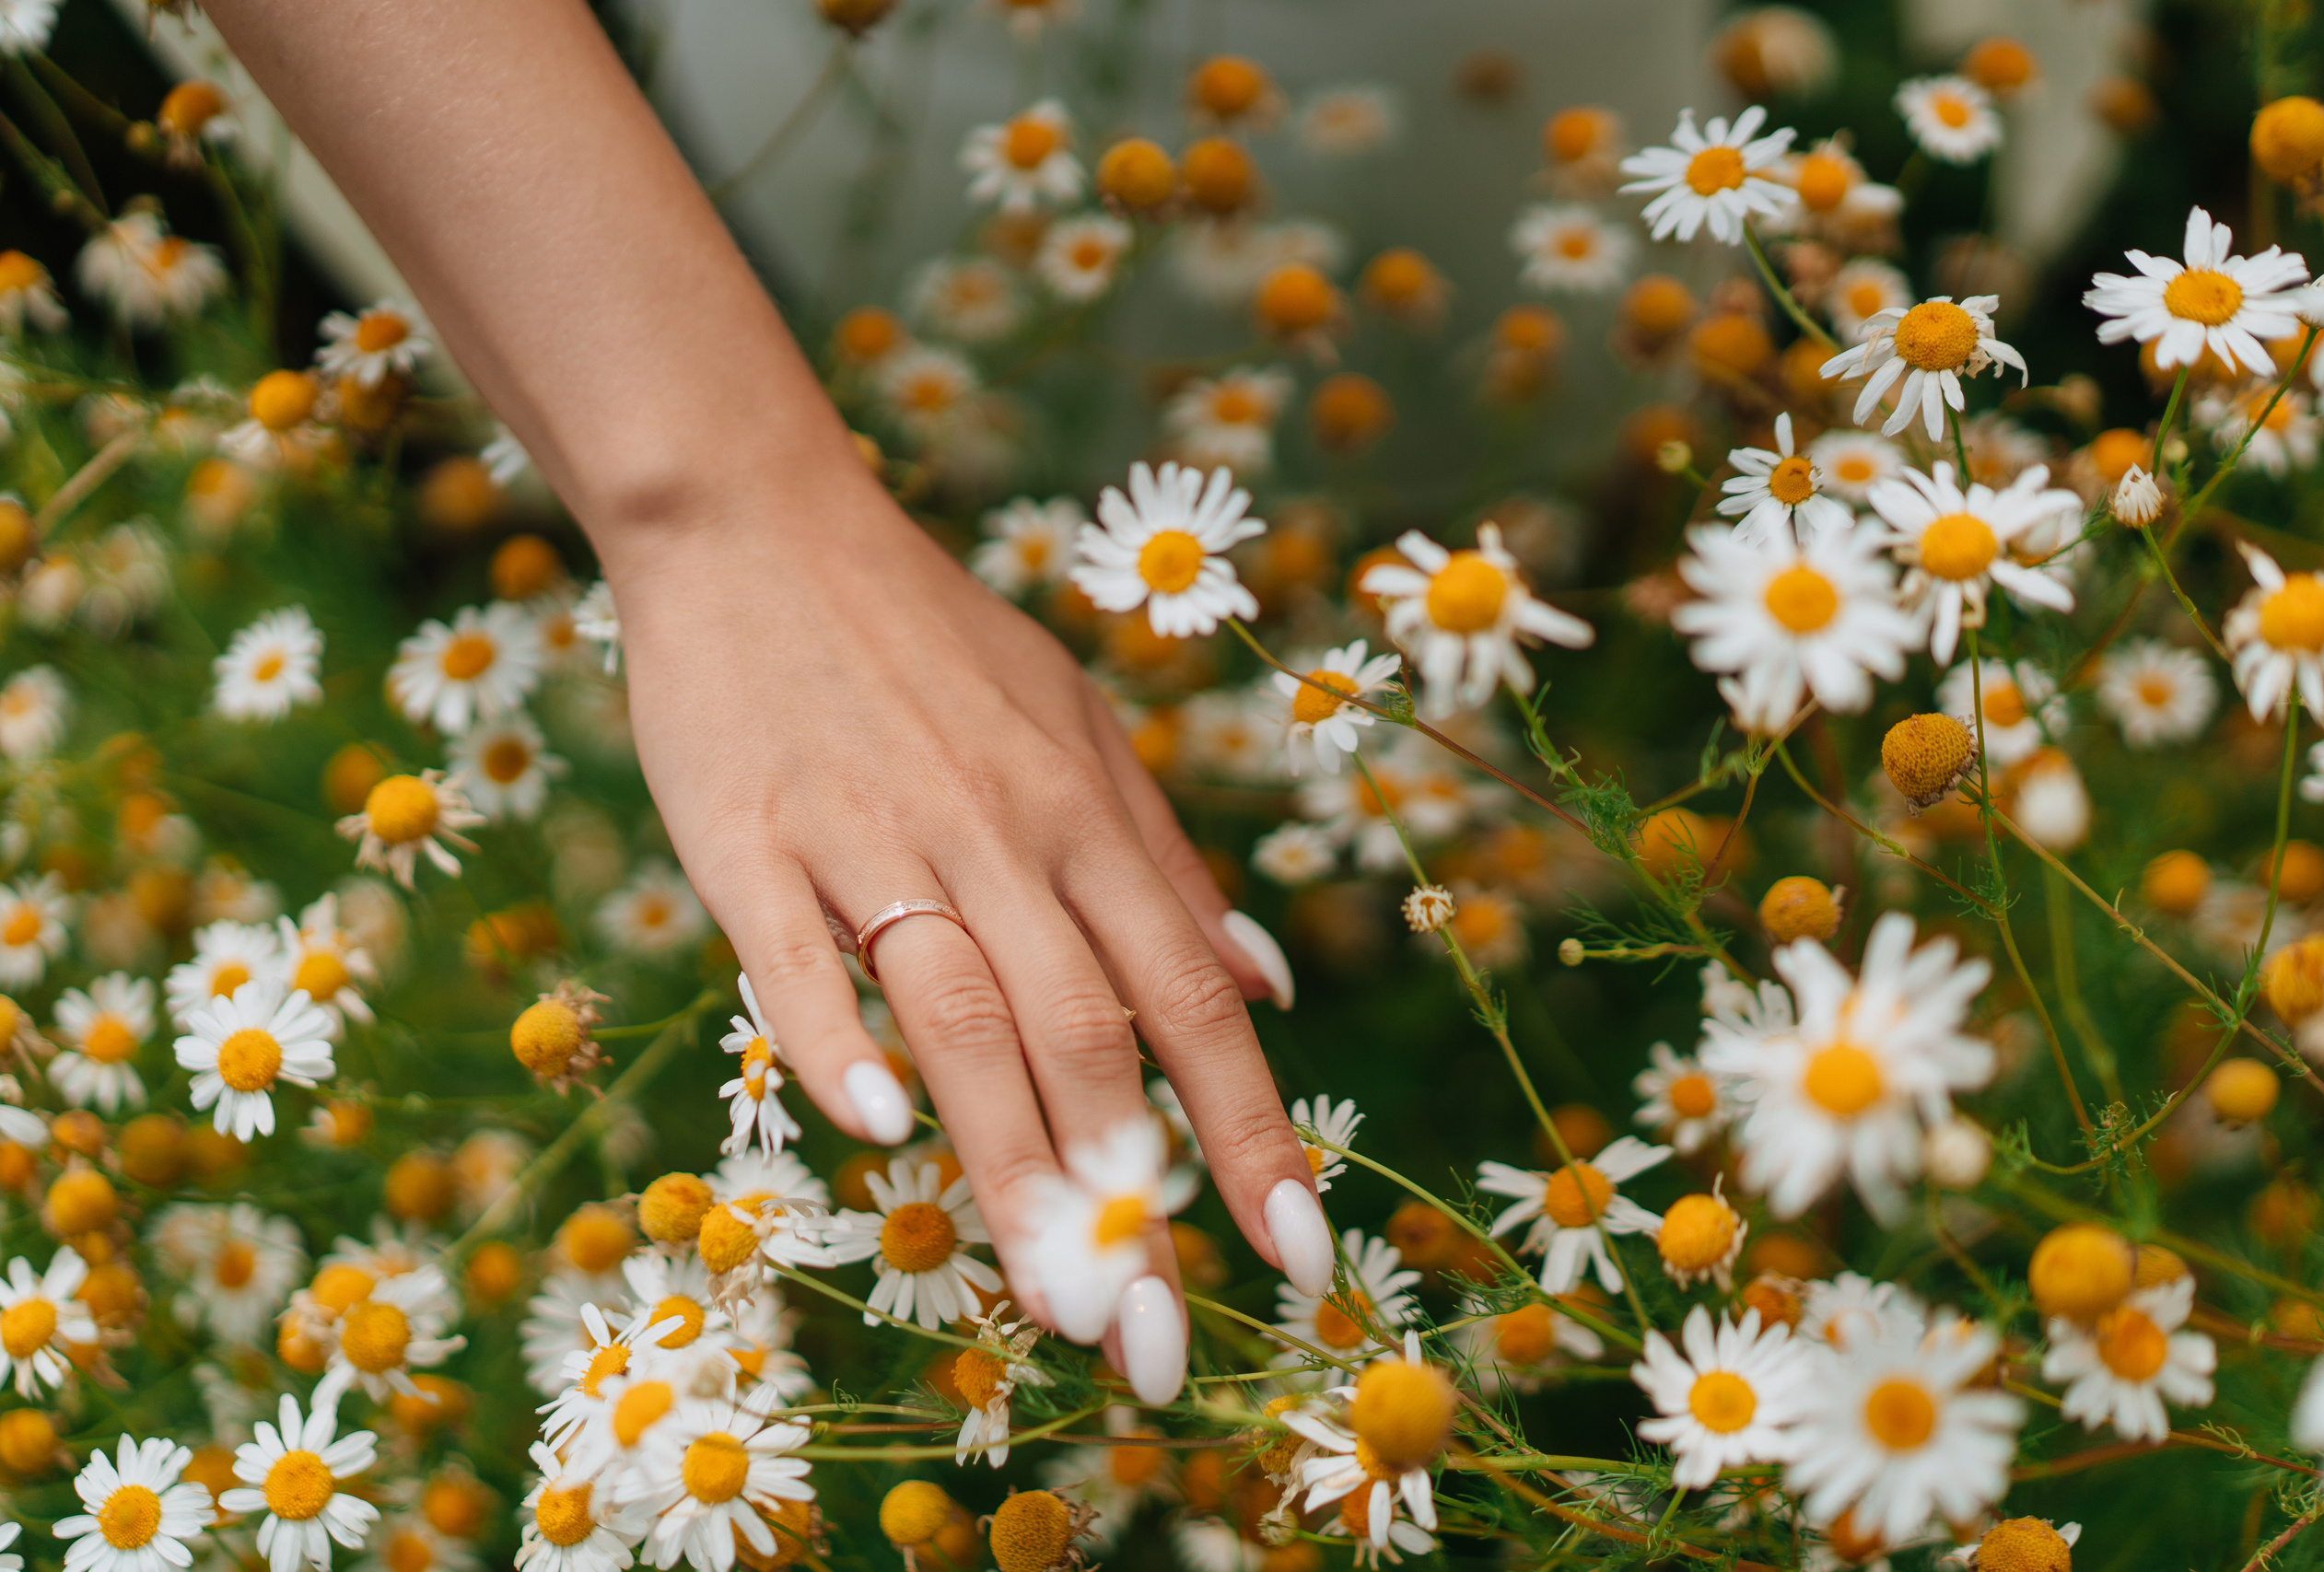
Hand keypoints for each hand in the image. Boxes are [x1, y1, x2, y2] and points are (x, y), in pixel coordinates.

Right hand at [600, 450, 1334, 1400]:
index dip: (1250, 1128)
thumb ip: (1163, 856)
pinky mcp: (749, 839)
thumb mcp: (1076, 721)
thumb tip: (1268, 977)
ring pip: (962, 1017)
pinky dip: (834, 1036)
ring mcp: (874, 837)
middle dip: (1134, 1198)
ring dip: (1014, 1165)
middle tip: (1163, 1346)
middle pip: (1089, 1035)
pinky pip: (795, 951)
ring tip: (1056, 1300)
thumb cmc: (929, 640)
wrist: (761, 523)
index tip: (1298, 1256)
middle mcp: (1001, 834)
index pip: (1192, 998)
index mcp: (1085, 814)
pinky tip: (870, 1129)